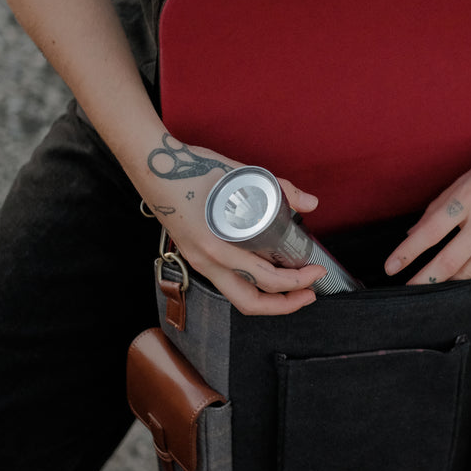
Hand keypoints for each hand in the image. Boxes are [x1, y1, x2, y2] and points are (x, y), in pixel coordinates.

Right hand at [141, 134, 325, 314]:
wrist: (152, 165)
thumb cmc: (192, 169)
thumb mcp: (241, 176)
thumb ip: (281, 189)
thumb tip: (311, 202)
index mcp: (218, 246)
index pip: (267, 280)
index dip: (298, 282)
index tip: (318, 272)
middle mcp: (206, 261)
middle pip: (250, 303)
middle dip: (285, 304)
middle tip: (310, 292)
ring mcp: (198, 261)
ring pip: (237, 297)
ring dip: (268, 298)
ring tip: (293, 287)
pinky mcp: (196, 255)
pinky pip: (227, 282)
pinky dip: (251, 284)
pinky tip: (267, 270)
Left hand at [384, 130, 470, 284]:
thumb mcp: (469, 176)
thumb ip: (441, 205)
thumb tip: (413, 232)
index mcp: (470, 196)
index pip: (429, 232)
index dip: (407, 253)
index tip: (390, 267)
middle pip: (449, 262)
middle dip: (423, 279)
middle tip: (408, 287)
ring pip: (470, 271)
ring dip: (449, 277)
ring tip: (434, 278)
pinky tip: (468, 262)